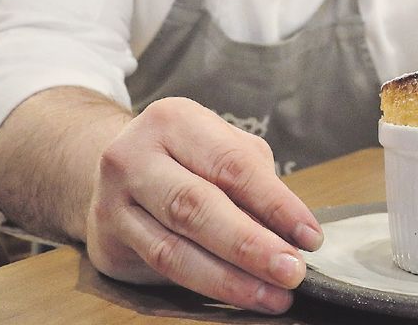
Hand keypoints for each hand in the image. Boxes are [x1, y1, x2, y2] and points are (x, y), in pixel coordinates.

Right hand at [84, 97, 322, 313]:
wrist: (115, 168)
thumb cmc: (186, 156)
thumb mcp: (224, 148)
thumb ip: (255, 184)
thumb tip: (290, 235)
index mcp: (174, 122)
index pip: (232, 165)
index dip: (275, 204)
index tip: (310, 236)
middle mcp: (134, 157)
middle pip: (196, 207)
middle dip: (250, 245)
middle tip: (291, 271)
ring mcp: (113, 202)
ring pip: (173, 250)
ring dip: (229, 279)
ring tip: (272, 295)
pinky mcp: (108, 243)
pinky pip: (159, 272)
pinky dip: (204, 288)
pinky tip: (237, 295)